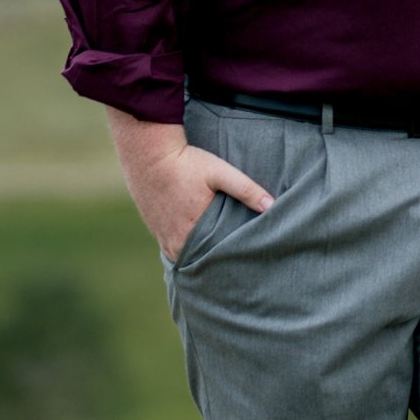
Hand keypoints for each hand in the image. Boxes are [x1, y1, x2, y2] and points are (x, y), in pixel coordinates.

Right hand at [105, 110, 272, 263]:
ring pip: (185, 256)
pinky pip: (173, 247)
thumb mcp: (219, 172)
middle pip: (200, 261)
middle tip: (234, 268)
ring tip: (217, 259)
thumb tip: (272, 205)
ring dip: (199, 255)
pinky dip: (185, 247)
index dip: (227, 262)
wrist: (147, 151)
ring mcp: (161, 236)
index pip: (214, 260)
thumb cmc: (185, 161)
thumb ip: (246, 189)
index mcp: (191, 233)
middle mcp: (174, 241)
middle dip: (214, 262)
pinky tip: (197, 245)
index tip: (242, 264)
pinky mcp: (154, 229)